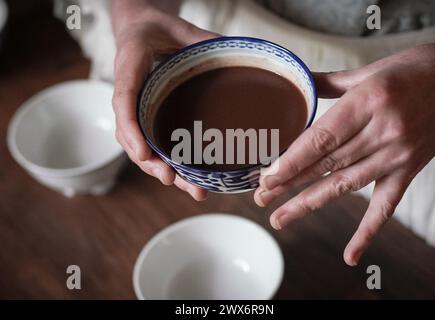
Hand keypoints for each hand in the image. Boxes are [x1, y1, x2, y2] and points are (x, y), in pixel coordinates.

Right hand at [111, 0, 216, 199]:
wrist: (141, 30)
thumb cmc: (155, 27)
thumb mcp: (177, 26)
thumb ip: (201, 39)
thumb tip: (235, 51)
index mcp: (129, 70)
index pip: (124, 103)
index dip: (132, 131)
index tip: (145, 154)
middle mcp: (129, 97)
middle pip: (132, 137)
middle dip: (152, 163)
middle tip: (171, 179)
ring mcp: (138, 111)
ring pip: (143, 148)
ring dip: (165, 171)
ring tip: (194, 191)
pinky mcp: (149, 118)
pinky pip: (153, 144)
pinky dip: (169, 164)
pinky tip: (191, 179)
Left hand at [254, 42, 434, 265]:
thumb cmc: (414, 70)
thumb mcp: (369, 71)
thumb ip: (329, 83)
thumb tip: (297, 82)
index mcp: (368, 102)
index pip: (321, 139)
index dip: (291, 161)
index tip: (267, 176)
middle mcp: (382, 132)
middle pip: (327, 165)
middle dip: (290, 183)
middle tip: (261, 198)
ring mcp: (398, 155)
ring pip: (346, 185)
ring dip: (310, 203)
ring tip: (281, 218)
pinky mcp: (410, 170)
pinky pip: (386, 206)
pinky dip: (367, 232)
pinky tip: (350, 255)